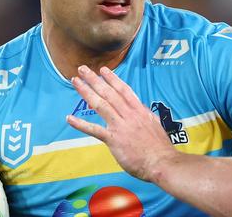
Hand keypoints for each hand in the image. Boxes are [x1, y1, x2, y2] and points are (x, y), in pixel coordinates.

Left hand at [66, 65, 177, 181]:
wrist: (161, 162)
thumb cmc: (159, 147)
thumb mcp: (154, 124)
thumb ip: (145, 116)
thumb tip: (141, 110)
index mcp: (139, 110)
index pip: (123, 90)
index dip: (112, 79)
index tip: (103, 70)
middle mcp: (128, 114)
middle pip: (108, 92)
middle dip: (94, 79)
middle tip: (83, 69)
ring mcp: (120, 125)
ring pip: (100, 104)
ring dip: (86, 91)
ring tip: (75, 81)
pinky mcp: (113, 139)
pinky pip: (94, 130)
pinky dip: (81, 124)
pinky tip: (70, 118)